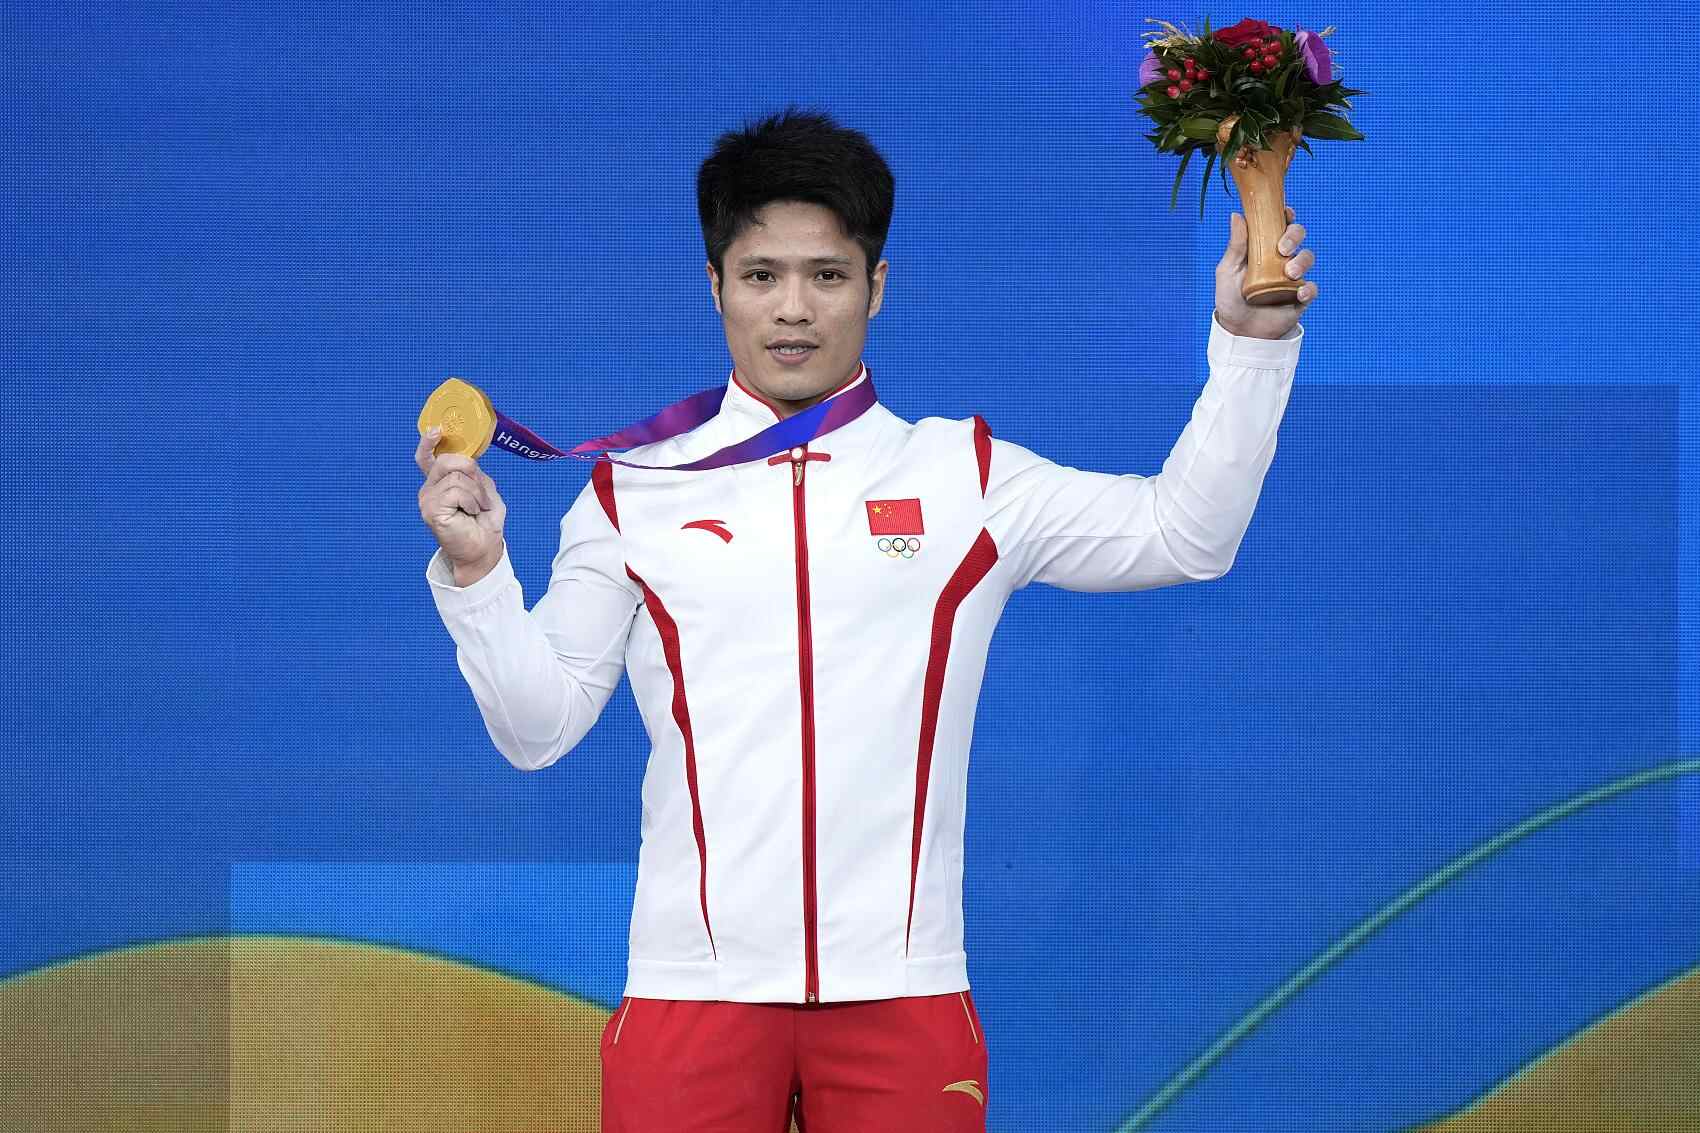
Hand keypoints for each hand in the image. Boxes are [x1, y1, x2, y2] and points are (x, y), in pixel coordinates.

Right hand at [416, 427, 506, 581]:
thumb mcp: (486, 491)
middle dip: (472, 472)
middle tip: (481, 496)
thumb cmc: (484, 523)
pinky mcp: (431, 510)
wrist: (484, 550)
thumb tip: (468, 463)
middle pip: (447, 461)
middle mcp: (430, 488)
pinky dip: (471, 501)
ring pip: (456, 476)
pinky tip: (471, 514)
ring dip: (476, 493)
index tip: (436, 430)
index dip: (429, 442)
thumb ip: (476, 474)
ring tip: (477, 509)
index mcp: (441, 482)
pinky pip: (456, 491)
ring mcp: (428, 499)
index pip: (427, 458)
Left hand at [1214, 205, 1315, 339]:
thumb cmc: (1230, 299)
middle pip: (1297, 236)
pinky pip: (1312, 289)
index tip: (1285, 213)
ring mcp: (1291, 278)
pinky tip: (1299, 293)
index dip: (1285, 215)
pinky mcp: (1299, 298)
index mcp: (1263, 248)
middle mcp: (1280, 259)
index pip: (1278, 225)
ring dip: (1302, 261)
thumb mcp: (1228, 271)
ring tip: (1290, 273)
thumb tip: (1236, 215)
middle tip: (1283, 248)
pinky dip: (1309, 289)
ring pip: (1308, 258)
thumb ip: (1236, 245)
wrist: (1238, 332)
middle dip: (1294, 235)